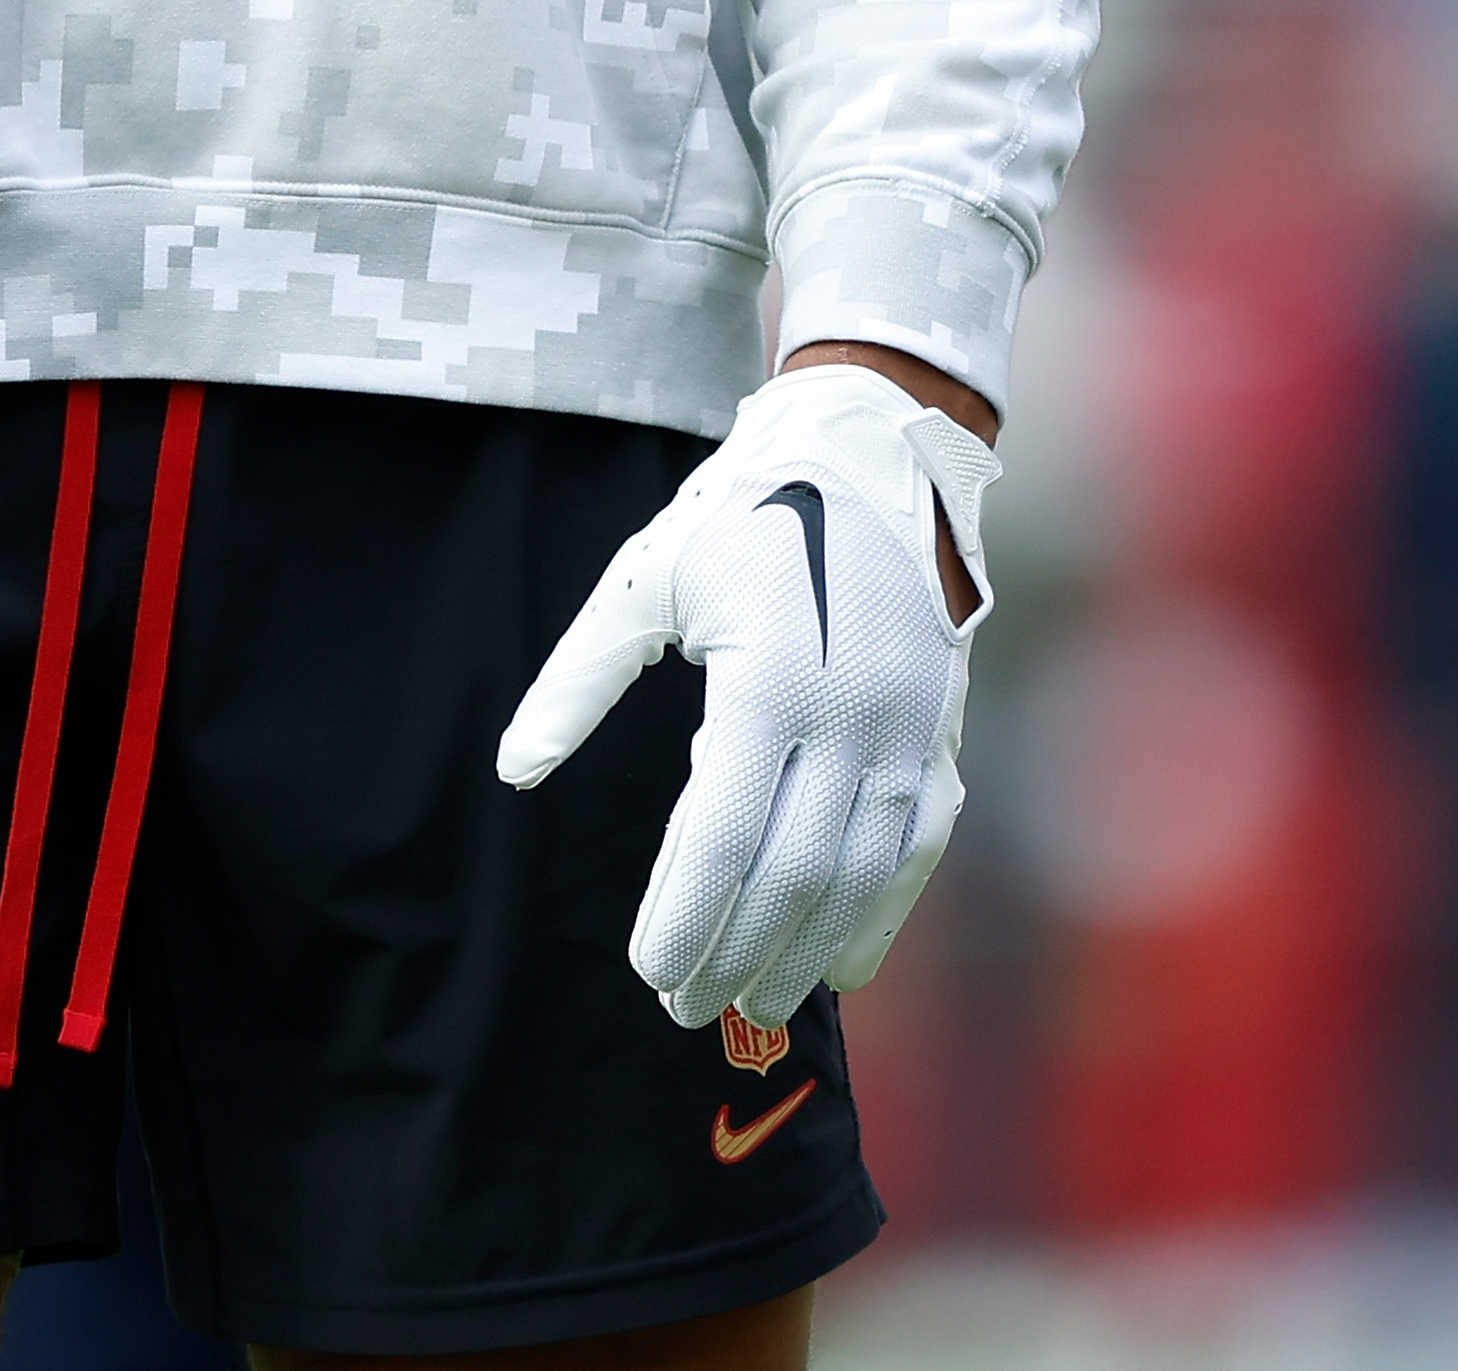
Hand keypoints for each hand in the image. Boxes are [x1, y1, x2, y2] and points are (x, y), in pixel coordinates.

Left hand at [496, 355, 996, 1029]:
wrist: (869, 451)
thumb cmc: (740, 514)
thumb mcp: (645, 580)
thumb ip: (579, 676)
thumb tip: (516, 765)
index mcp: (771, 678)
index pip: (722, 836)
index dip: (685, 916)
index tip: (648, 970)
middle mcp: (852, 716)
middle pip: (792, 875)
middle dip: (735, 953)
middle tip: (685, 1006)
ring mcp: (909, 730)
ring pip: (859, 878)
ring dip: (805, 954)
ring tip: (752, 1004)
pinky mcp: (941, 732)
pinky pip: (915, 850)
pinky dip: (879, 917)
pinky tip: (839, 966)